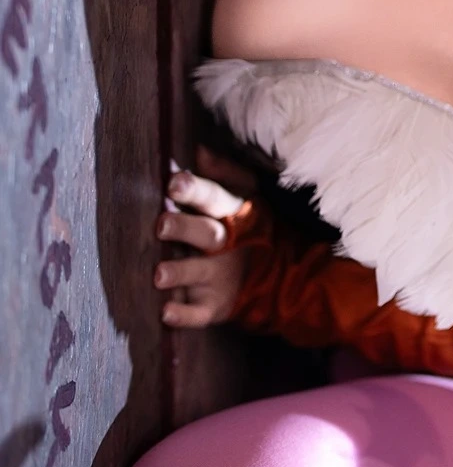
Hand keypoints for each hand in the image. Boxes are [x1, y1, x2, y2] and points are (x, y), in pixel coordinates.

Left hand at [154, 146, 253, 327]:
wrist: (279, 274)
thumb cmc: (250, 226)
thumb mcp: (246, 194)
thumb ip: (222, 172)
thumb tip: (197, 150)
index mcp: (233, 213)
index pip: (214, 198)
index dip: (195, 191)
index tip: (174, 183)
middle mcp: (228, 244)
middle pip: (206, 234)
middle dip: (184, 228)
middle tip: (160, 224)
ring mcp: (221, 277)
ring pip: (200, 274)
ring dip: (180, 272)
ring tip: (158, 274)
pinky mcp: (216, 306)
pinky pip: (199, 313)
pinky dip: (183, 316)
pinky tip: (166, 313)